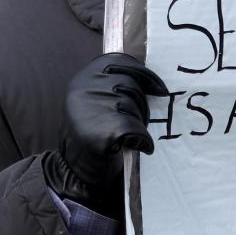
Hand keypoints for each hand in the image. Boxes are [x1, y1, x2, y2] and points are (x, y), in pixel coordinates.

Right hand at [44, 53, 166, 216]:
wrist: (76, 172)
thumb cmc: (93, 135)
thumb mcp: (95, 102)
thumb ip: (113, 85)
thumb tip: (151, 80)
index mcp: (82, 80)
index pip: (120, 62)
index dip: (144, 75)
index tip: (158, 89)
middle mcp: (84, 90)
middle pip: (131, 84)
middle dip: (142, 104)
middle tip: (136, 121)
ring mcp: (91, 109)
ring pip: (134, 106)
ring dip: (140, 122)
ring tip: (127, 136)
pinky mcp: (101, 132)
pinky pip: (136, 129)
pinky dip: (143, 140)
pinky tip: (139, 147)